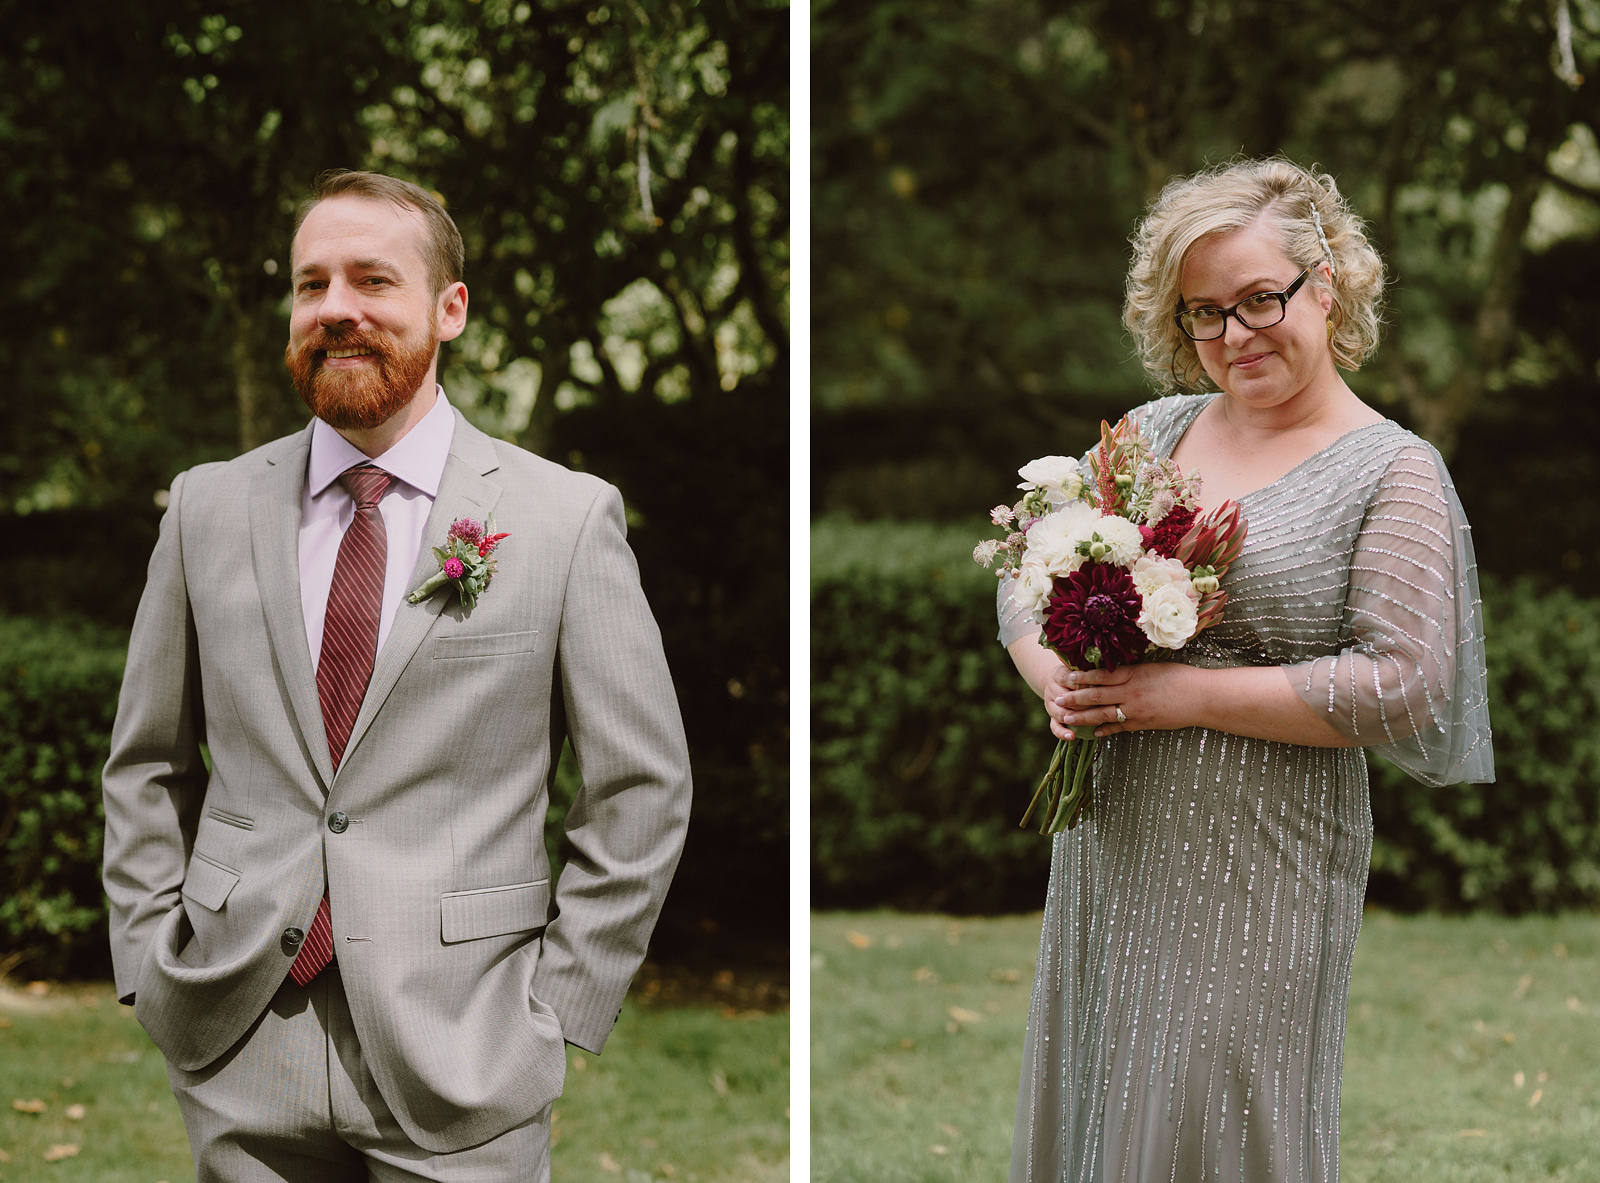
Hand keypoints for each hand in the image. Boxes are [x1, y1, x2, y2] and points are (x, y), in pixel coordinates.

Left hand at [1044, 662, 1202, 739]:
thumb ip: (1133, 670)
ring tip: (1066, 718)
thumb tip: (1113, 669)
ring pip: (1104, 714)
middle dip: (1075, 698)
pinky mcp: (1144, 724)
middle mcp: (1132, 692)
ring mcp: (1137, 710)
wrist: (1203, 697)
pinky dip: (1106, 730)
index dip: (1081, 677)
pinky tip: (1094, 733)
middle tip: (1058, 700)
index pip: (1101, 675)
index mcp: (1134, 674)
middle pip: (1097, 695)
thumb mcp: (1154, 667)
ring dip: (1083, 717)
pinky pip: (1120, 728)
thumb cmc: (1181, 677)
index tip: (1065, 677)